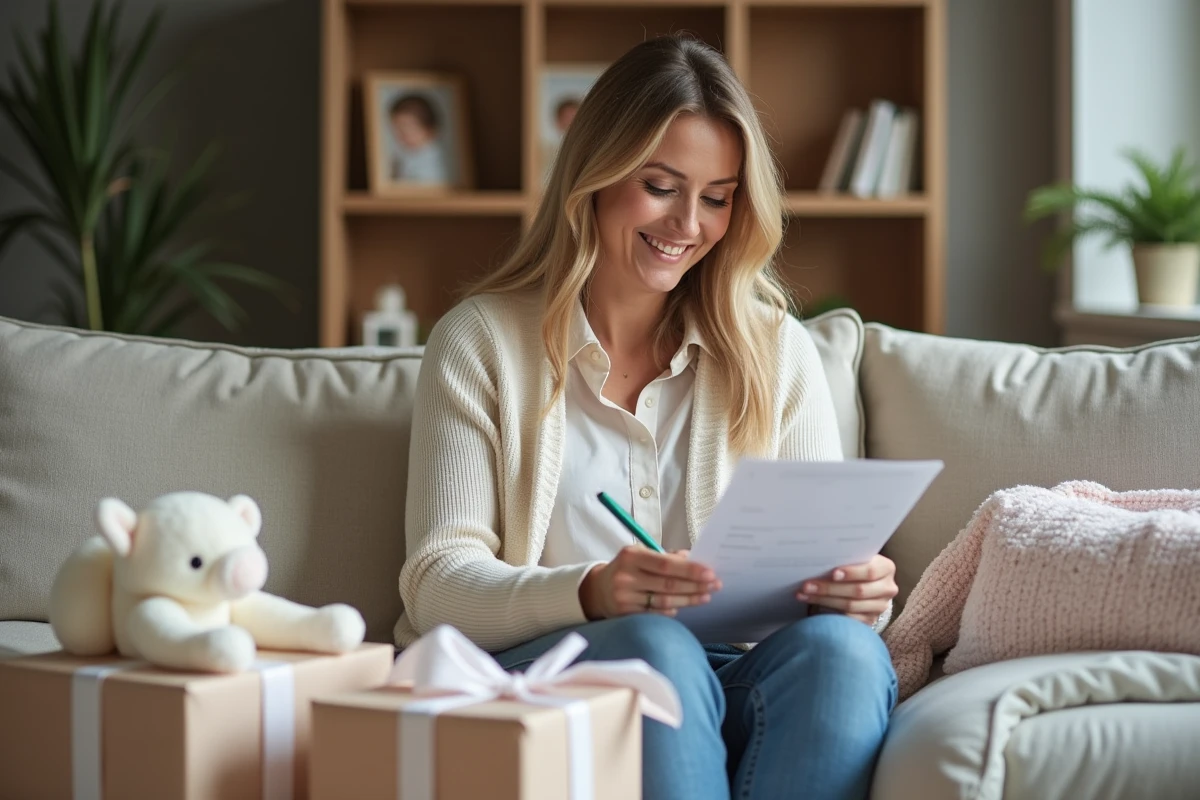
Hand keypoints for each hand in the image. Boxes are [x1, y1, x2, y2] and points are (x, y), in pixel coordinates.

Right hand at [580, 547, 720, 619]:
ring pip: (664, 601)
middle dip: (695, 585)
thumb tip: (693, 558)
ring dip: (688, 599)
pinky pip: (655, 614)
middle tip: (715, 584)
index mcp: (631, 556)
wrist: (597, 590)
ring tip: (706, 596)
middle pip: (667, 584)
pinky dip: (672, 610)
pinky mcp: (625, 614)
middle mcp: (625, 577)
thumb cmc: (627, 569)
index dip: (689, 570)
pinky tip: (684, 606)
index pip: (665, 564)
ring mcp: (624, 597)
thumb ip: (665, 557)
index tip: (710, 572)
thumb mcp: (640, 555)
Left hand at [796, 554, 896, 625]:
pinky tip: (813, 607)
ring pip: (850, 606)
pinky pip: (849, 619)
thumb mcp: (856, 558)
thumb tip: (820, 556)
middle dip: (829, 588)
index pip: (870, 571)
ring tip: (804, 595)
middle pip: (858, 591)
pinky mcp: (870, 620)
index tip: (832, 573)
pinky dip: (829, 613)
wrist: (866, 584)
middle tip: (806, 585)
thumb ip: (846, 557)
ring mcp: (880, 606)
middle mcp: (887, 588)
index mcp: (886, 568)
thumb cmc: (855, 565)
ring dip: (823, 600)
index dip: (851, 573)